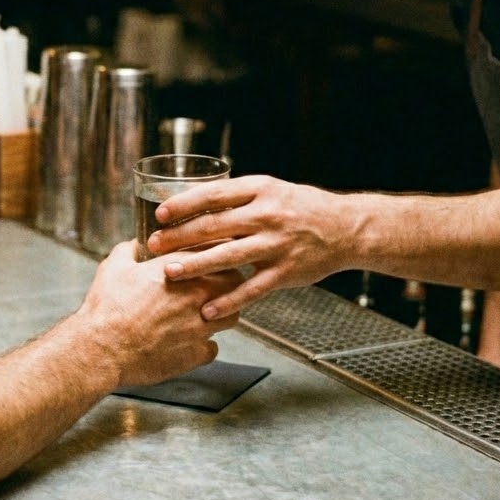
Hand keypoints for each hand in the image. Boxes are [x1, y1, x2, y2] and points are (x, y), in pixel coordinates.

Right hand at [80, 241, 242, 387]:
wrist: (103, 349)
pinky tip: (189, 342)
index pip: (216, 250)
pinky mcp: (197, 353)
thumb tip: (135, 245)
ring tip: (203, 313)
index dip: (216, 252)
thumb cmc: (107, 308)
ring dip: (220, 312)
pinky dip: (203, 345)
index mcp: (178, 268)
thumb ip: (129, 250)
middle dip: (226, 280)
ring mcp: (201, 325)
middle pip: (234, 281)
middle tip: (214, 284)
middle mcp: (196, 294)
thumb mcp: (114, 267)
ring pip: (230, 315)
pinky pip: (212, 347)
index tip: (211, 256)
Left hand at [145, 175, 351, 319]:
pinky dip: (228, 300)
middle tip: (153, 245)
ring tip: (169, 273)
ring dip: (195, 266)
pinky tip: (207, 310)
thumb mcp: (269, 189)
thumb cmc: (300, 206)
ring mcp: (276, 245)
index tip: (160, 214)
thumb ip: (235, 196)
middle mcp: (267, 215)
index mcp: (259, 189)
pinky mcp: (285, 272)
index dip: (184, 204)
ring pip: (228, 257)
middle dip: (180, 237)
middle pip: (214, 226)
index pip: (213, 194)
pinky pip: (251, 289)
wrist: (345, 228)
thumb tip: (192, 200)